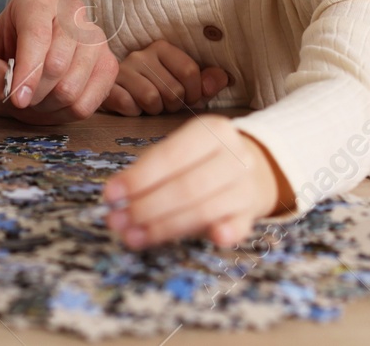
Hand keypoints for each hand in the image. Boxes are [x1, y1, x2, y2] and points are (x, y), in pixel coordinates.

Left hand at [0, 0, 118, 123]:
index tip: (16, 98)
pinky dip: (66, 112)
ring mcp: (95, 37)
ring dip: (47, 104)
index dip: (27, 71)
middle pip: (56, 64)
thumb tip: (4, 86)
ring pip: (72, 87)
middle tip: (21, 96)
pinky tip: (55, 101)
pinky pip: (90, 103)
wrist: (26, 64)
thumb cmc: (2, 56)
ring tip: (37, 96)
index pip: (37, 35)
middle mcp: (71, 10)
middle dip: (33, 92)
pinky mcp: (109, 64)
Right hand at [100, 39, 229, 115]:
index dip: (194, 93)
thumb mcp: (185, 83)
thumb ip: (207, 81)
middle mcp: (141, 54)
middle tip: (165, 103)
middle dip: (173, 104)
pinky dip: (134, 112)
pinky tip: (133, 106)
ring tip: (150, 105)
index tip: (188, 99)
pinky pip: (129, 105)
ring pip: (152, 99)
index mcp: (162, 48)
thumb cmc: (156, 88)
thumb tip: (221, 80)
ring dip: (154, 110)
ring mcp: (123, 70)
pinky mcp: (108, 86)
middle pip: (173, 89)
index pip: (189, 71)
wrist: (116, 93)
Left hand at [102, 115, 291, 248]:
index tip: (110, 195)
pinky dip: (227, 231)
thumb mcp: (183, 151)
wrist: (259, 168)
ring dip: (165, 227)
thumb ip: (151, 170)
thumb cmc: (205, 160)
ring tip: (132, 237)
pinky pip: (241, 225)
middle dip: (146, 207)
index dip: (139, 178)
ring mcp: (246, 187)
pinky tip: (215, 237)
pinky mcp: (252, 214)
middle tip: (116, 222)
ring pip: (205, 208)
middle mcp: (234, 156)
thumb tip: (115, 195)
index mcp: (212, 131)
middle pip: (186, 185)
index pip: (171, 155)